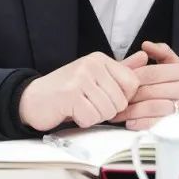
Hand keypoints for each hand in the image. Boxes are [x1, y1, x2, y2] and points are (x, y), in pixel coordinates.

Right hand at [19, 51, 147, 130]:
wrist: (34, 98)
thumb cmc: (67, 90)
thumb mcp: (95, 75)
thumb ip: (120, 69)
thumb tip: (145, 57)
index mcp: (100, 59)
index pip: (132, 83)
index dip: (123, 98)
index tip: (106, 98)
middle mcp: (91, 65)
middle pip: (120, 101)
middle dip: (106, 110)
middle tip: (88, 103)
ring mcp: (80, 78)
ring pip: (107, 111)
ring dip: (94, 116)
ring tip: (80, 107)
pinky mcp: (70, 95)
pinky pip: (91, 118)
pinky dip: (82, 121)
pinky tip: (72, 112)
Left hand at [114, 41, 178, 130]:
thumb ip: (163, 54)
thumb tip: (145, 44)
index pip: (151, 73)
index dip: (130, 79)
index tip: (116, 84)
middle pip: (150, 91)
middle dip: (127, 97)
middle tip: (111, 102)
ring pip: (153, 107)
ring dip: (132, 112)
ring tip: (118, 115)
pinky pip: (160, 123)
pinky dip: (143, 124)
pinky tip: (131, 124)